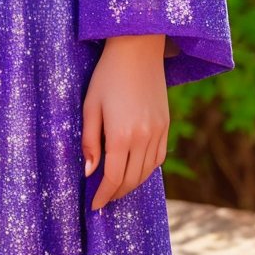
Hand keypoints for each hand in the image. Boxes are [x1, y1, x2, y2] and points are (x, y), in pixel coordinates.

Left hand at [82, 34, 169, 209]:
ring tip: (117, 188)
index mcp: (121, 135)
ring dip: (132, 184)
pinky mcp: (166, 124)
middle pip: (132, 179)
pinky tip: (136, 169)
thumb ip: (89, 141)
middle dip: (116, 193)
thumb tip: (89, 171)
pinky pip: (158, 157)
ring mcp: (158, 131)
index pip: (113, 178)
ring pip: (147, 172)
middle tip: (103, 199)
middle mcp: (143, 137)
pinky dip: (147, 170)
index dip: (103, 195)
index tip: (94, 205)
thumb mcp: (90, 106)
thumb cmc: (107, 75)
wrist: (137, 49)